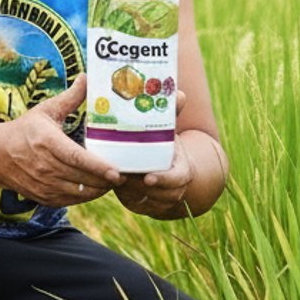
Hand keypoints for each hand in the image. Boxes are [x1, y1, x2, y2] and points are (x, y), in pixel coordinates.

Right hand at [0, 76, 120, 206]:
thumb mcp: (46, 110)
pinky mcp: (44, 197)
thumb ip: (70, 97)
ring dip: (99, 189)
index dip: (98, 167)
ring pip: (79, 193)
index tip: (116, 172)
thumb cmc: (25, 130)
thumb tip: (86, 78)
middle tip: (125, 174)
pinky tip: (95, 187)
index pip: (77, 158)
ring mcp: (44, 184)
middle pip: (82, 178)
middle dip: (106, 180)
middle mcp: (45, 166)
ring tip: (112, 180)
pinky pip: (71, 201)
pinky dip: (85, 196)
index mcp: (47, 142)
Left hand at [114, 91, 193, 218]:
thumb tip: (181, 94)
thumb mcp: (166, 128)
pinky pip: (137, 205)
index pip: (180, 178)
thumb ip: (171, 112)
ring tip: (117, 178)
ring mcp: (161, 199)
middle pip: (164, 195)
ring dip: (132, 192)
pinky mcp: (146, 205)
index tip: (148, 178)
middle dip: (142, 188)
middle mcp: (175, 187)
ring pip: (147, 202)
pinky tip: (116, 184)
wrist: (158, 161)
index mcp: (182, 168)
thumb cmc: (160, 141)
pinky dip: (127, 197)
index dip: (165, 180)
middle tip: (123, 177)